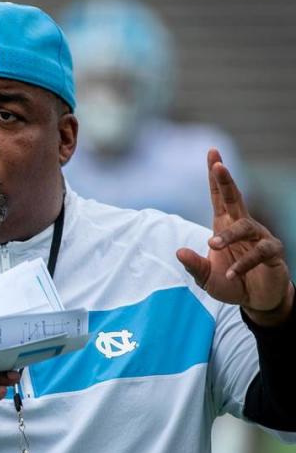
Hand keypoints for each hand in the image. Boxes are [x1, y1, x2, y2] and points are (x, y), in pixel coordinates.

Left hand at [177, 148, 293, 326]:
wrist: (256, 300)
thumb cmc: (230, 282)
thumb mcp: (205, 277)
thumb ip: (193, 265)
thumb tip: (179, 252)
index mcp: (224, 225)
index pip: (219, 196)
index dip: (215, 176)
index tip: (212, 152)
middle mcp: (243, 226)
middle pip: (235, 198)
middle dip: (226, 181)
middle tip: (218, 165)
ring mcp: (259, 237)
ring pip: (245, 227)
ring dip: (228, 235)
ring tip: (213, 245)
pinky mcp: (273, 253)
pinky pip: (259, 253)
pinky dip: (242, 264)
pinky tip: (230, 274)